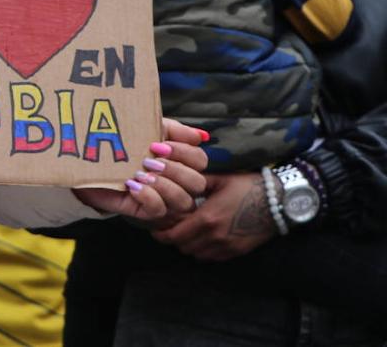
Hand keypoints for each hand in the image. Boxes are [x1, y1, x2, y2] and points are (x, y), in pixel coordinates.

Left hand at [74, 118, 207, 220]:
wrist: (86, 158)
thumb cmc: (120, 141)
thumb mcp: (147, 127)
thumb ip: (174, 129)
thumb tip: (200, 136)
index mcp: (178, 160)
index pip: (200, 160)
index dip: (185, 153)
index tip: (159, 145)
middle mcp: (175, 181)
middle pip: (197, 183)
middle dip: (176, 170)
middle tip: (150, 160)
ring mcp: (161, 197)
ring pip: (183, 201)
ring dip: (164, 185)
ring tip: (141, 173)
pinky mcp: (143, 210)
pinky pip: (158, 210)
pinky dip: (149, 197)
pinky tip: (133, 185)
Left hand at [151, 171, 276, 260]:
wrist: (280, 202)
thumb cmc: (249, 186)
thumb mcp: (219, 179)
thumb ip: (196, 182)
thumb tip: (175, 178)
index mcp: (206, 218)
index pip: (174, 236)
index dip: (161, 234)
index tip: (156, 229)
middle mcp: (214, 236)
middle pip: (183, 247)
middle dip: (174, 239)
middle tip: (171, 228)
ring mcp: (227, 246)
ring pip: (196, 254)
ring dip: (188, 245)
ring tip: (187, 232)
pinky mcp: (237, 251)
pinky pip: (212, 258)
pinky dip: (203, 251)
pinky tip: (204, 238)